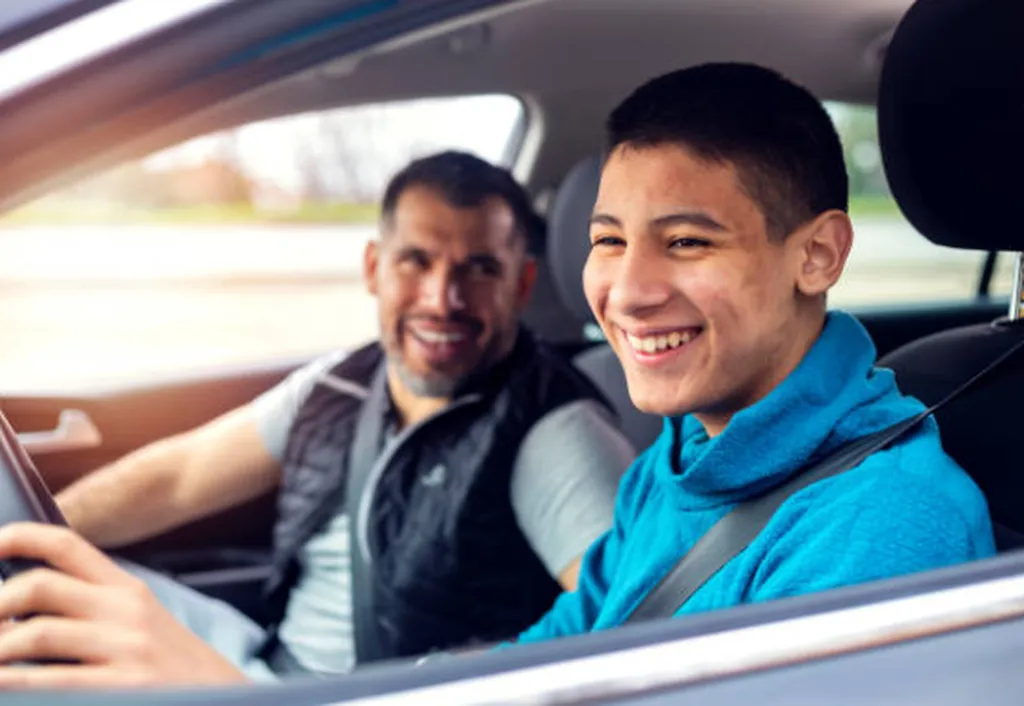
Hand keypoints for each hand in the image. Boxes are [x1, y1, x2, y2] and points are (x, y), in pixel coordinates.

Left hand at [0, 522, 247, 688]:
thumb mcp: (140, 624)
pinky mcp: (125, 686)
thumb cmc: (170, 670)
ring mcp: (126, 649)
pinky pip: (50, 682)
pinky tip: (4, 688)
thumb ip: (93, 607)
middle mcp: (126, 610)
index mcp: (126, 589)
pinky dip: (14, 685)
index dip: (15, 539)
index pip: (63, 544)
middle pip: (39, 586)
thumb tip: (18, 606)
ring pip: (36, 634)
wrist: (226, 700)